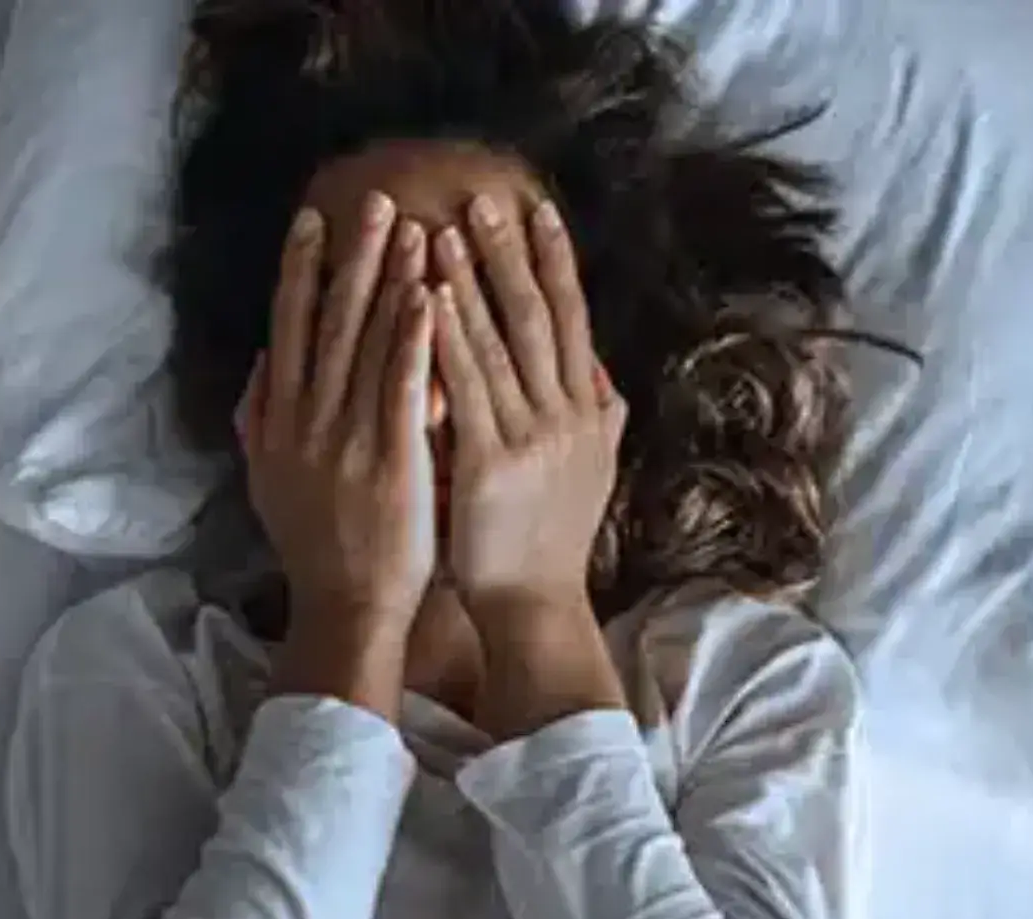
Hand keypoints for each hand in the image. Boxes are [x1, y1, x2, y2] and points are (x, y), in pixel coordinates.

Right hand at [240, 192, 435, 637]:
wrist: (344, 608)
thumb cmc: (314, 549)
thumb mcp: (269, 483)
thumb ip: (260, 423)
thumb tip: (260, 369)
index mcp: (280, 423)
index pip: (289, 331)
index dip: (301, 272)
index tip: (314, 221)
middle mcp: (308, 421)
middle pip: (328, 323)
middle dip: (353, 257)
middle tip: (375, 199)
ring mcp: (349, 440)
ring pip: (367, 345)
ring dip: (389, 281)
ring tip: (412, 227)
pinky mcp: (392, 461)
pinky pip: (403, 389)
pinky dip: (414, 340)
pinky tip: (430, 297)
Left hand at [431, 194, 627, 628]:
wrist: (536, 605)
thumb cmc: (552, 542)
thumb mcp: (591, 474)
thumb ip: (600, 421)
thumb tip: (605, 376)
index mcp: (588, 413)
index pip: (574, 322)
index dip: (558, 265)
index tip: (539, 212)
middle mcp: (568, 415)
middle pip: (540, 317)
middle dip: (513, 255)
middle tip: (486, 198)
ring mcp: (533, 437)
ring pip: (502, 343)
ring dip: (473, 282)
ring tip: (444, 229)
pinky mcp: (493, 462)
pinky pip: (467, 387)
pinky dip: (448, 338)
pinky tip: (427, 298)